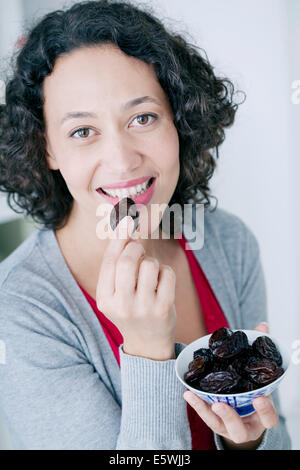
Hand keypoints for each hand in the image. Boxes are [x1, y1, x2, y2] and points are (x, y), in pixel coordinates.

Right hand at [96, 216, 176, 360]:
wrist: (147, 343)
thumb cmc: (130, 309)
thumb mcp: (115, 292)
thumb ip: (116, 265)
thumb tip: (125, 229)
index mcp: (104, 299)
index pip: (109, 262)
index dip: (118, 238)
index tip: (126, 221)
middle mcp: (121, 305)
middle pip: (128, 261)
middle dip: (136, 249)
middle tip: (139, 250)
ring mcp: (143, 308)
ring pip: (150, 265)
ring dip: (152, 262)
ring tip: (150, 273)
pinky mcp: (163, 309)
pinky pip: (167, 273)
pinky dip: (165, 272)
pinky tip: (161, 283)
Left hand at [183, 322, 278, 448]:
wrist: (245, 413)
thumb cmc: (253, 390)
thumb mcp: (257, 376)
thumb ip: (258, 353)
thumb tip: (262, 326)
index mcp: (262, 416)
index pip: (268, 418)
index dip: (265, 410)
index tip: (259, 399)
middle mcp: (245, 425)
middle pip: (239, 430)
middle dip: (230, 417)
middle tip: (220, 404)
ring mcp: (228, 427)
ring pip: (217, 424)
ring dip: (205, 411)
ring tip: (194, 395)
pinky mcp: (214, 422)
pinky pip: (204, 415)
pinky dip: (196, 404)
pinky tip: (187, 391)